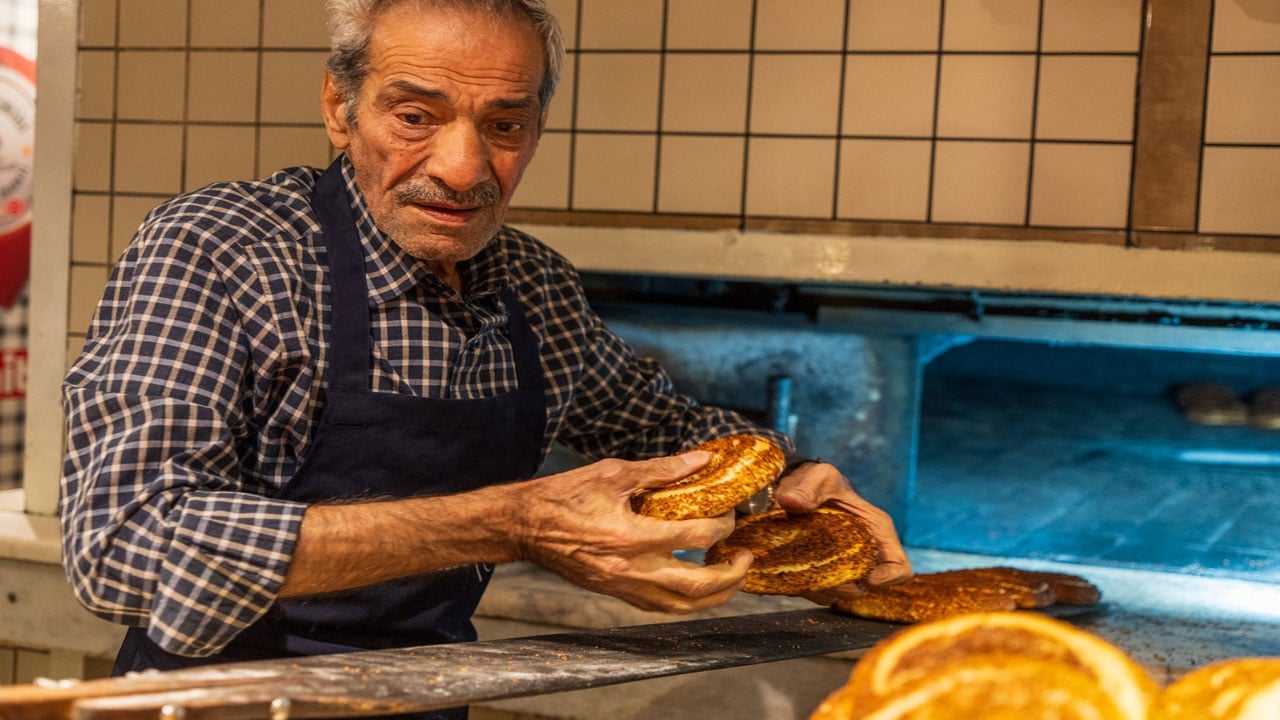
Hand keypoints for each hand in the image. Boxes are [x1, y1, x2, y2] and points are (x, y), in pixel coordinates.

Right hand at [512, 451, 752, 613]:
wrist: (525, 526)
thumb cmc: (564, 496)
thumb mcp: (613, 473)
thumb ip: (661, 469)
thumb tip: (701, 459)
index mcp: (629, 536)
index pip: (694, 536)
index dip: (722, 525)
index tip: (730, 514)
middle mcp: (629, 569)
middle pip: (696, 585)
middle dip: (731, 575)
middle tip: (747, 557)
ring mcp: (622, 587)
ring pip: (681, 606)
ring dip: (715, 596)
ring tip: (732, 576)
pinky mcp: (615, 593)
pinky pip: (660, 607)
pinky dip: (687, 601)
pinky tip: (698, 586)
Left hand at [772, 462, 912, 604]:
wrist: (796, 487)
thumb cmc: (819, 480)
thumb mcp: (818, 477)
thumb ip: (807, 487)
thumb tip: (789, 501)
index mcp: (876, 531)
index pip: (899, 567)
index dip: (889, 578)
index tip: (866, 576)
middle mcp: (864, 553)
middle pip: (865, 587)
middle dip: (844, 587)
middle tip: (820, 574)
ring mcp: (842, 565)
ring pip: (839, 594)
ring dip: (820, 589)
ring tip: (800, 572)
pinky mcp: (821, 571)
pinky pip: (818, 591)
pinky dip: (804, 587)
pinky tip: (789, 571)